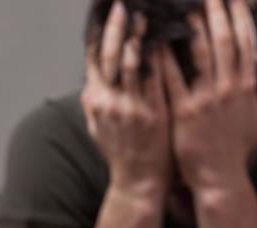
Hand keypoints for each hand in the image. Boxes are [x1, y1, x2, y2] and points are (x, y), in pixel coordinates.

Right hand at [81, 1, 171, 198]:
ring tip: (143, 12)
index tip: (103, 12)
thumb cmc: (123, 153)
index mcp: (95, 100)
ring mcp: (127, 106)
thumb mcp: (98, 126)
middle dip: (115, 26)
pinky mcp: (149, 112)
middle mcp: (107, 100)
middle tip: (122, 4)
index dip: (97, 33)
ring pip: (129, 61)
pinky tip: (165, 37)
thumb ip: (96, 101)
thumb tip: (93, 79)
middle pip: (107, 54)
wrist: (138, 181)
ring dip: (136, 34)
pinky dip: (157, 54)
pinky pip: (153, 76)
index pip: (91, 58)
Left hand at [161, 0, 256, 191]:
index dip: (241, 16)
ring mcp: (205, 100)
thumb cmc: (237, 149)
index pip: (246, 42)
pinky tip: (154, 42)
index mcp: (246, 87)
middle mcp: (228, 89)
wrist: (217, 178)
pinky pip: (172, 79)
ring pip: (201, 55)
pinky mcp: (183, 112)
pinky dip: (164, 59)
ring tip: (182, 6)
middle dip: (218, 12)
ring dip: (192, 27)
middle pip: (225, 41)